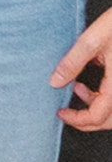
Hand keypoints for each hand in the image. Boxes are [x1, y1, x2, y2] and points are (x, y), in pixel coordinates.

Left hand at [53, 7, 111, 129]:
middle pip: (109, 120)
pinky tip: (87, 83)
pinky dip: (102, 97)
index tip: (61, 113)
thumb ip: (72, 62)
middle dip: (86, 120)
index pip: (99, 115)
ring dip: (95, 108)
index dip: (77, 119)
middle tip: (66, 112)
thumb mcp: (92, 40)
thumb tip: (54, 82)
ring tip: (77, 88)